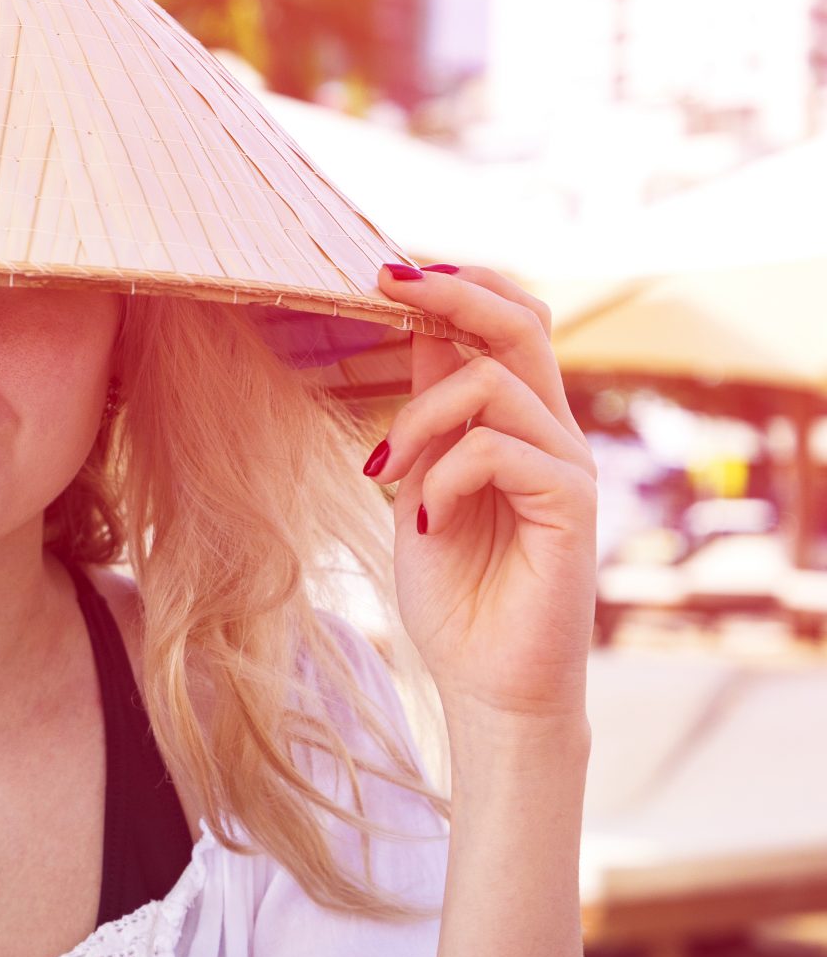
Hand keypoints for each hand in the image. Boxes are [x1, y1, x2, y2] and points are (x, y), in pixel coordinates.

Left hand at [367, 263, 598, 732]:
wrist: (489, 685)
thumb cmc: (454, 593)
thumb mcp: (421, 485)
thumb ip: (427, 417)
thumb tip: (414, 330)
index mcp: (517, 424)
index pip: (506, 325)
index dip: (454, 288)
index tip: (384, 271)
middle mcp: (552, 434)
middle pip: (523, 323)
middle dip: (453, 290)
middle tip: (385, 279)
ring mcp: (567, 466)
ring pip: (496, 381)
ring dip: (421, 416)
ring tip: (387, 471)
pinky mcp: (572, 505)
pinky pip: (501, 449)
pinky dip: (446, 475)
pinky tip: (423, 519)